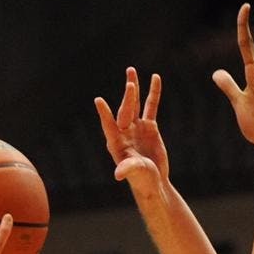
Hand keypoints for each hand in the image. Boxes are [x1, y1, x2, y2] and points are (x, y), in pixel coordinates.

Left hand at [94, 67, 168, 197]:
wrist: (154, 183)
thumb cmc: (142, 181)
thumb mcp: (135, 173)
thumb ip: (127, 168)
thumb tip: (118, 174)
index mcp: (116, 143)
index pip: (109, 125)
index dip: (104, 114)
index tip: (99, 101)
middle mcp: (124, 132)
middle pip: (125, 111)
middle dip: (128, 98)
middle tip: (130, 85)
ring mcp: (136, 128)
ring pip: (135, 104)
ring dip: (133, 88)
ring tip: (130, 70)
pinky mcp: (149, 127)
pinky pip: (151, 106)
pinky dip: (153, 93)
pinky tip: (155, 78)